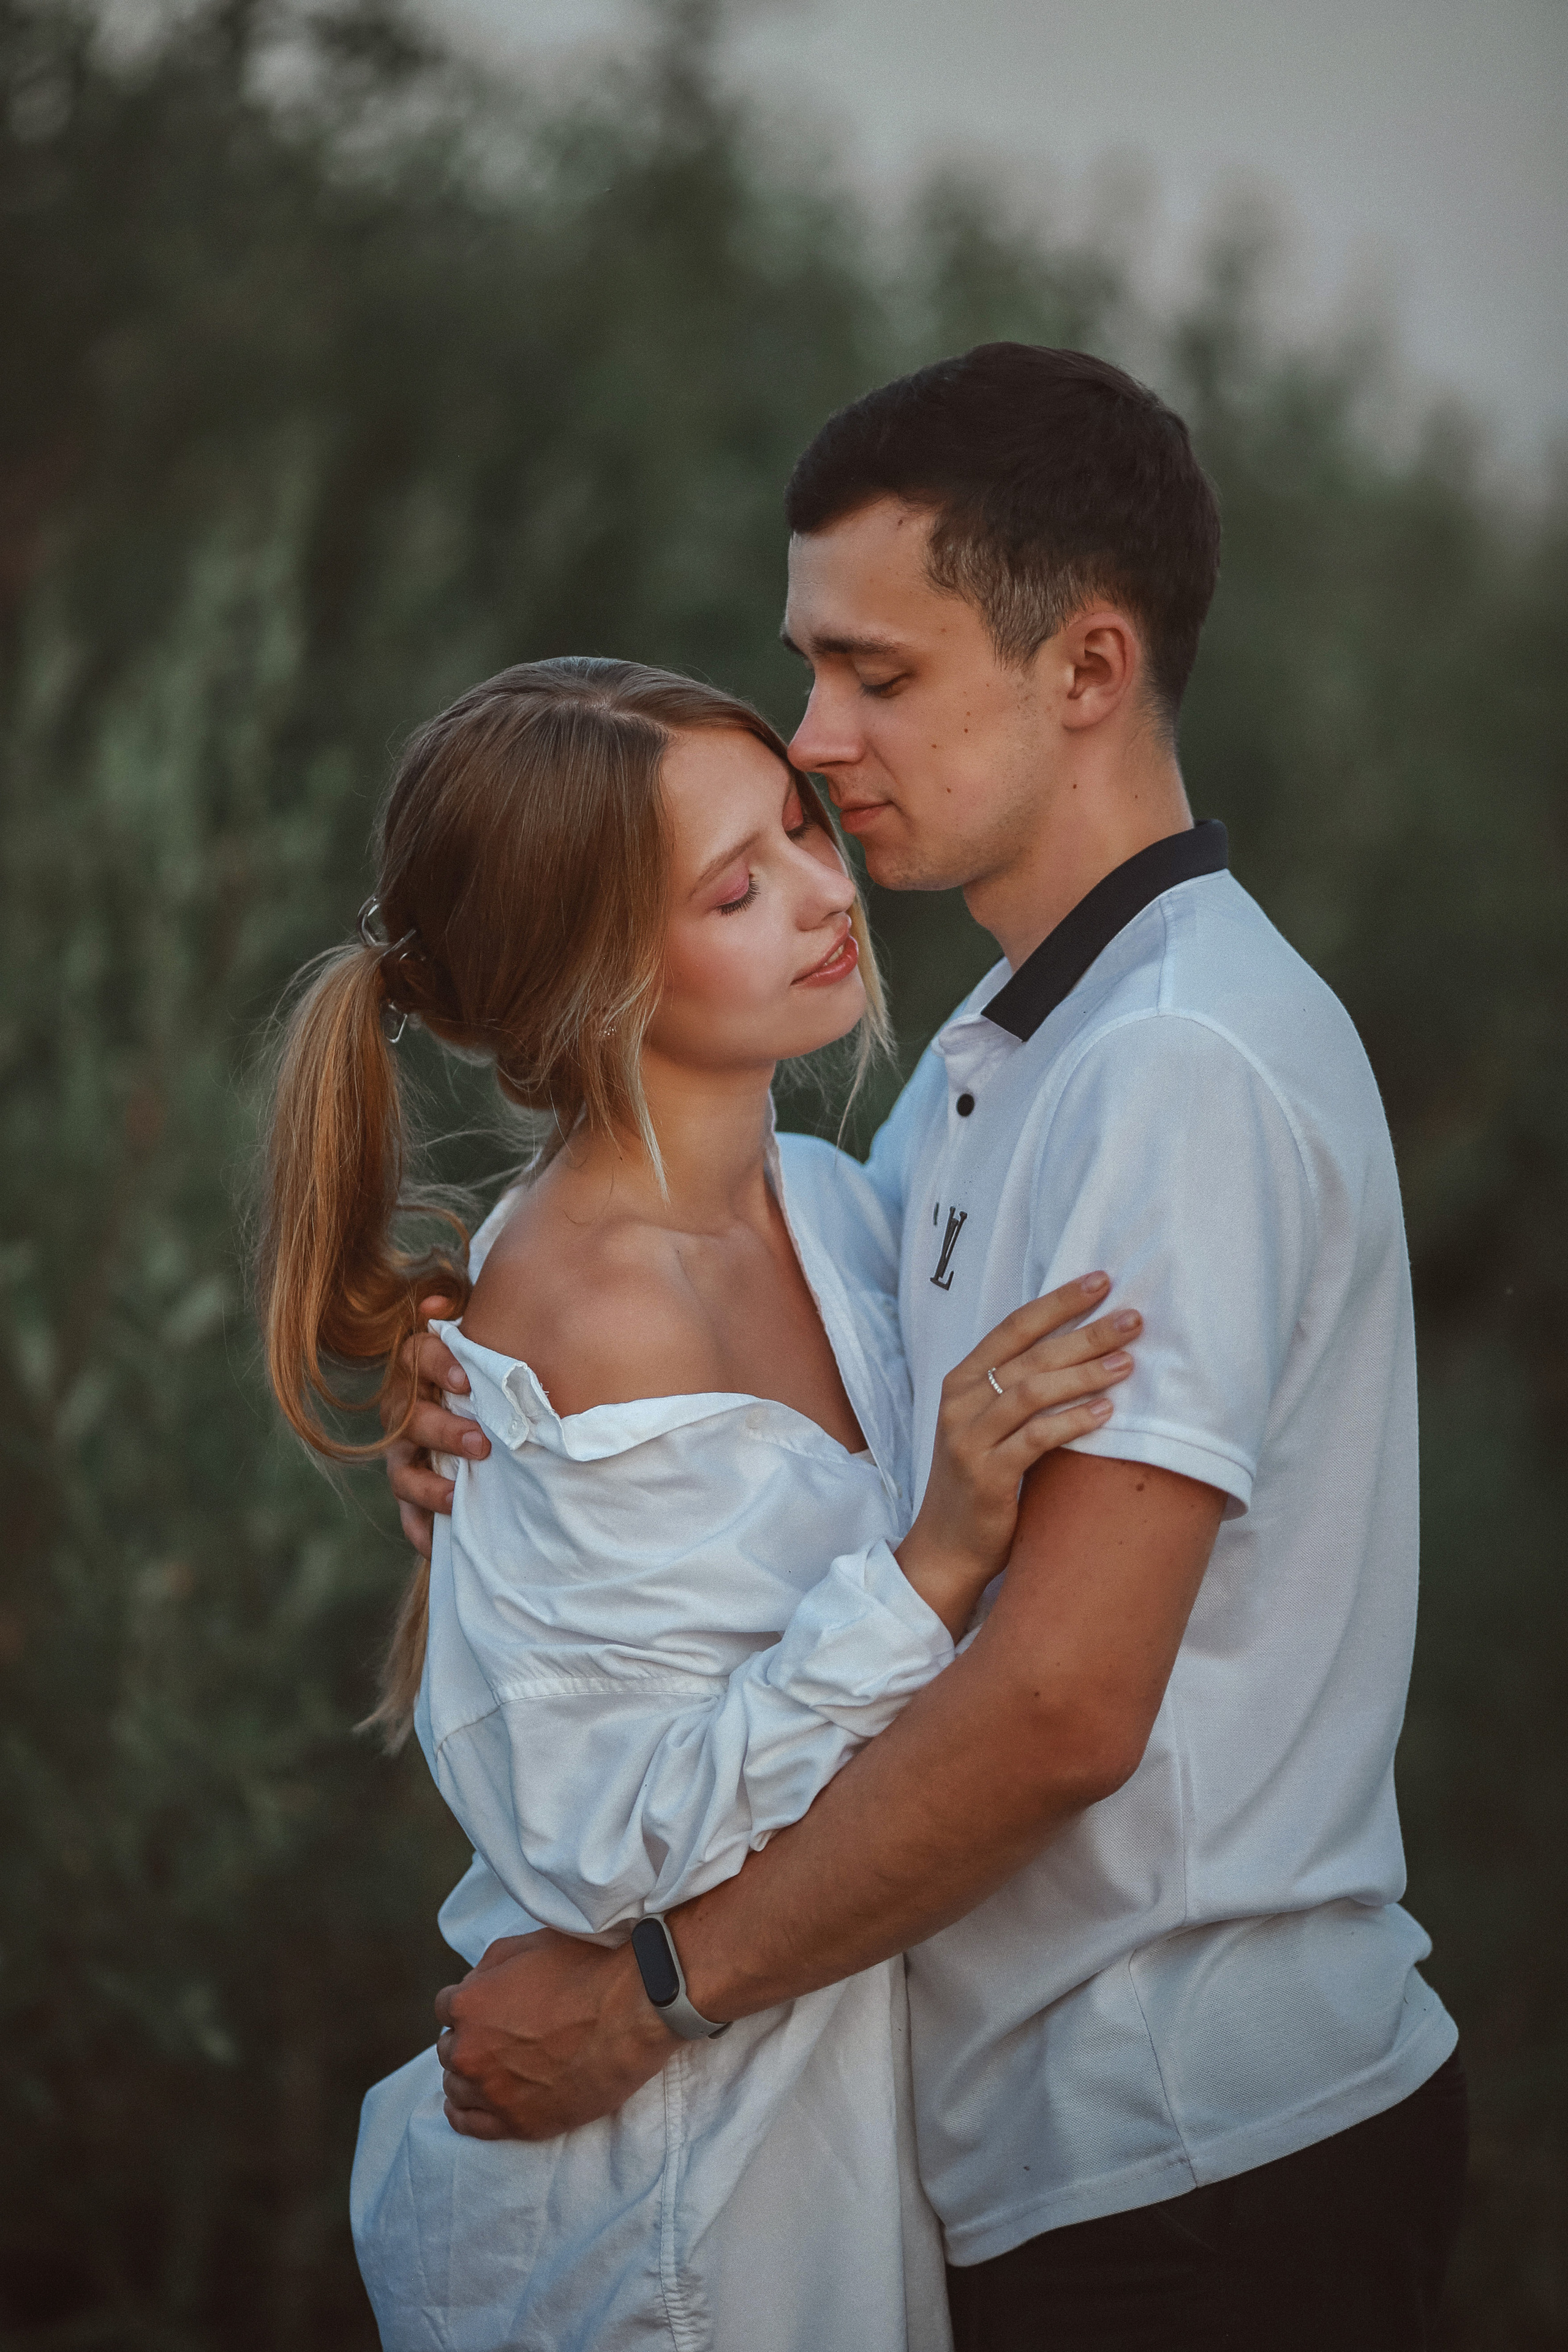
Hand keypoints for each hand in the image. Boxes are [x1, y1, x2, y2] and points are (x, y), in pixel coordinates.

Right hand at [381, 1292, 489, 1555]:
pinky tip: (441, 1545)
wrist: (480, 1418)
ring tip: (460, 1495)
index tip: (465, 1376)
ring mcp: (403, 1455)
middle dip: (443, 1432)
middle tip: (481, 1443)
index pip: (416, 1357)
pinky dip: (423, 1531)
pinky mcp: (412, 1494)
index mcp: (418, 1369)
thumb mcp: (478, 1338)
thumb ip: (464, 1315)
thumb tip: (436, 1302)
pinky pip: (409, 1517)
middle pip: (409, 1419)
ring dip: (430, 1485)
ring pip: (404, 1471)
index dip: (437, 1364)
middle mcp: (403, 1411)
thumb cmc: (485, 1370)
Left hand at [434, 1929, 673, 2141]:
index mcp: (467, 2005)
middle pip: (450, 2049)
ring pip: (456, 2087)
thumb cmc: (585, 1969)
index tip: (489, 2006)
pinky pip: (471, 2126)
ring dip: (469, 2074)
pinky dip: (465, 2113)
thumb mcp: (527, 1945)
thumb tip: (472, 1984)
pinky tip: (468, 2106)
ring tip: (495, 2067)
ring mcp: (493, 2093)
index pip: (446, 2007)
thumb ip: (486, 1967)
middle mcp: (470, 2052)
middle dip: (469, 2038)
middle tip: (500, 2034)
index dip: (469, 2003)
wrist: (634, 2010)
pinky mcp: (518, 2124)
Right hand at [895, 1273, 1139, 1634]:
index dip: (1057, 1301)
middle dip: (1085, 1332)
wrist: (947, 1546)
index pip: (1013, 1327)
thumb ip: (1019, 1388)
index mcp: (961, 1381)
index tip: (1100, 1280)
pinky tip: (1105, 1411)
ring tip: (1128, 1363)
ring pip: (1031, 1391)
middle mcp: (960, 1402)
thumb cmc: (981, 1480)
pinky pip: (1035, 1439)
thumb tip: (1083, 1347)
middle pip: (1030, 1355)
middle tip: (1133, 1319)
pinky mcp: (985, 1476)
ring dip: (1084, 1374)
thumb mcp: (990, 1424)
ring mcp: (968, 1439)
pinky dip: (1072, 1422)